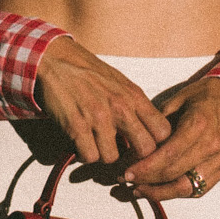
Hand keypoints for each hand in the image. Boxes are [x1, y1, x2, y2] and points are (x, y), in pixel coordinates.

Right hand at [34, 36, 173, 167]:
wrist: (56, 60)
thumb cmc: (90, 73)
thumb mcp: (121, 83)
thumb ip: (136, 107)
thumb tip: (146, 134)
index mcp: (134, 96)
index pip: (163, 131)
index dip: (156, 144)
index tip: (143, 146)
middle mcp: (120, 107)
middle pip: (145, 149)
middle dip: (134, 156)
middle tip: (122, 153)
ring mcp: (99, 117)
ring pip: (113, 158)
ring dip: (103, 155)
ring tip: (96, 143)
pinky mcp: (76, 126)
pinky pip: (89, 156)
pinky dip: (84, 154)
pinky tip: (81, 143)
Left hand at [121, 76, 219, 199]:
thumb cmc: (204, 95)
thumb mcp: (178, 99)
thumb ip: (158, 122)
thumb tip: (136, 143)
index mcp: (198, 125)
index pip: (167, 156)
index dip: (145, 169)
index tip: (127, 173)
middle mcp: (212, 145)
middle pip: (174, 174)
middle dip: (147, 182)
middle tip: (127, 181)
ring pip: (187, 188)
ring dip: (161, 193)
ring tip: (140, 190)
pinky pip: (200, 189)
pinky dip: (178, 192)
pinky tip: (161, 190)